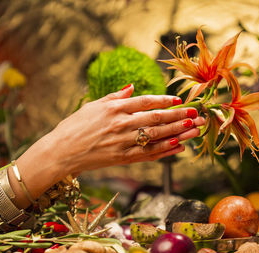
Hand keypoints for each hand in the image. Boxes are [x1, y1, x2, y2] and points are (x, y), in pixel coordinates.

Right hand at [10, 84, 204, 207]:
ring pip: (157, 136)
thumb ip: (115, 96)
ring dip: (179, 133)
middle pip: (157, 119)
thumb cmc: (75, 126)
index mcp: (114, 108)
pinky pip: (149, 154)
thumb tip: (132, 87)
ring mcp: (124, 143)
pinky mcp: (123, 159)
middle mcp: (122, 124)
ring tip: (195, 129)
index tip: (179, 101)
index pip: (146, 102)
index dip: (165, 101)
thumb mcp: (93, 106)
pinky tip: (179, 147)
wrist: (61, 152)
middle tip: (196, 114)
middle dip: (179, 116)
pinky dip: (166, 151)